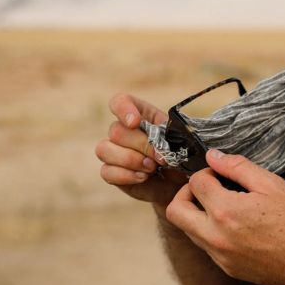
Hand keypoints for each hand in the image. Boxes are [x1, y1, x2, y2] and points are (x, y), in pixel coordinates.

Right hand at [96, 92, 187, 207]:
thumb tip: (158, 140)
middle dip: (141, 145)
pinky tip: (143, 177)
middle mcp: (122, 131)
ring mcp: (113, 152)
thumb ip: (169, 135)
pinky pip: (106, 172)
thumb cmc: (180, 156)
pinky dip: (126, 176)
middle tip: (161, 158)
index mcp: (140, 115)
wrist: (180, 182)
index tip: (134, 122)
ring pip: (104, 149)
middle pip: (115, 130)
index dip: (123, 109)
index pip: (120, 101)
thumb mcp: (180, 140)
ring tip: (152, 168)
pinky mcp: (111, 172)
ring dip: (130, 160)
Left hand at [165, 148, 284, 284]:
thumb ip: (238, 167)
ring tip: (224, 206)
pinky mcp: (226, 267)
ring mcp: (219, 255)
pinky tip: (235, 225)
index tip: (222, 174)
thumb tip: (213, 156)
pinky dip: (211, 231)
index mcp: (226, 211)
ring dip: (197, 214)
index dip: (207, 172)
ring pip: (187, 230)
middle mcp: (215, 236)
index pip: (195, 183)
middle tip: (208, 189)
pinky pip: (205, 245)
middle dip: (186, 194)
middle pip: (176, 211)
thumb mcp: (272, 185)